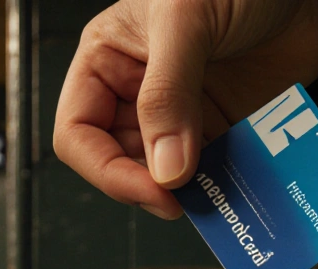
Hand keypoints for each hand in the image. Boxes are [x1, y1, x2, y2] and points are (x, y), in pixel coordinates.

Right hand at [54, 0, 317, 218]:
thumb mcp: (186, 21)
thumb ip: (167, 94)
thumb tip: (165, 169)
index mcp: (107, 60)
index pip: (78, 132)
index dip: (105, 169)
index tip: (151, 189)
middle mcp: (136, 92)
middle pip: (119, 162)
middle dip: (148, 185)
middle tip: (185, 197)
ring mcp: (179, 115)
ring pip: (165, 175)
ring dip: (189, 191)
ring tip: (216, 193)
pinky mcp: (219, 129)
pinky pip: (211, 172)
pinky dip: (223, 186)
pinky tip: (239, 184)